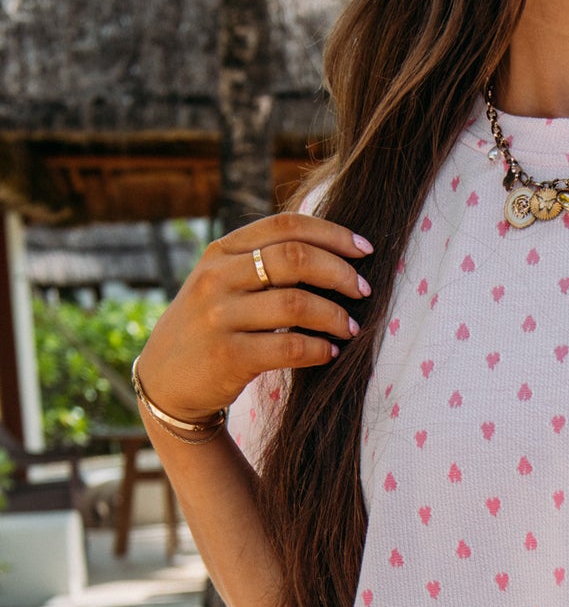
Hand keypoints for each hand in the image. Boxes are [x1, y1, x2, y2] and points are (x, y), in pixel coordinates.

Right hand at [135, 213, 374, 422]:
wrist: (165, 381)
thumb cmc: (210, 327)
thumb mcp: (222, 283)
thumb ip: (261, 263)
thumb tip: (333, 254)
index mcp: (221, 251)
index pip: (286, 225)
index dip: (332, 234)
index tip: (364, 250)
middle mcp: (217, 278)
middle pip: (295, 258)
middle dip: (340, 273)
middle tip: (363, 291)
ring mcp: (219, 317)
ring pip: (296, 304)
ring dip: (334, 316)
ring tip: (350, 328)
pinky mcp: (227, 356)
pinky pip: (288, 347)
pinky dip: (318, 349)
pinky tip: (330, 352)